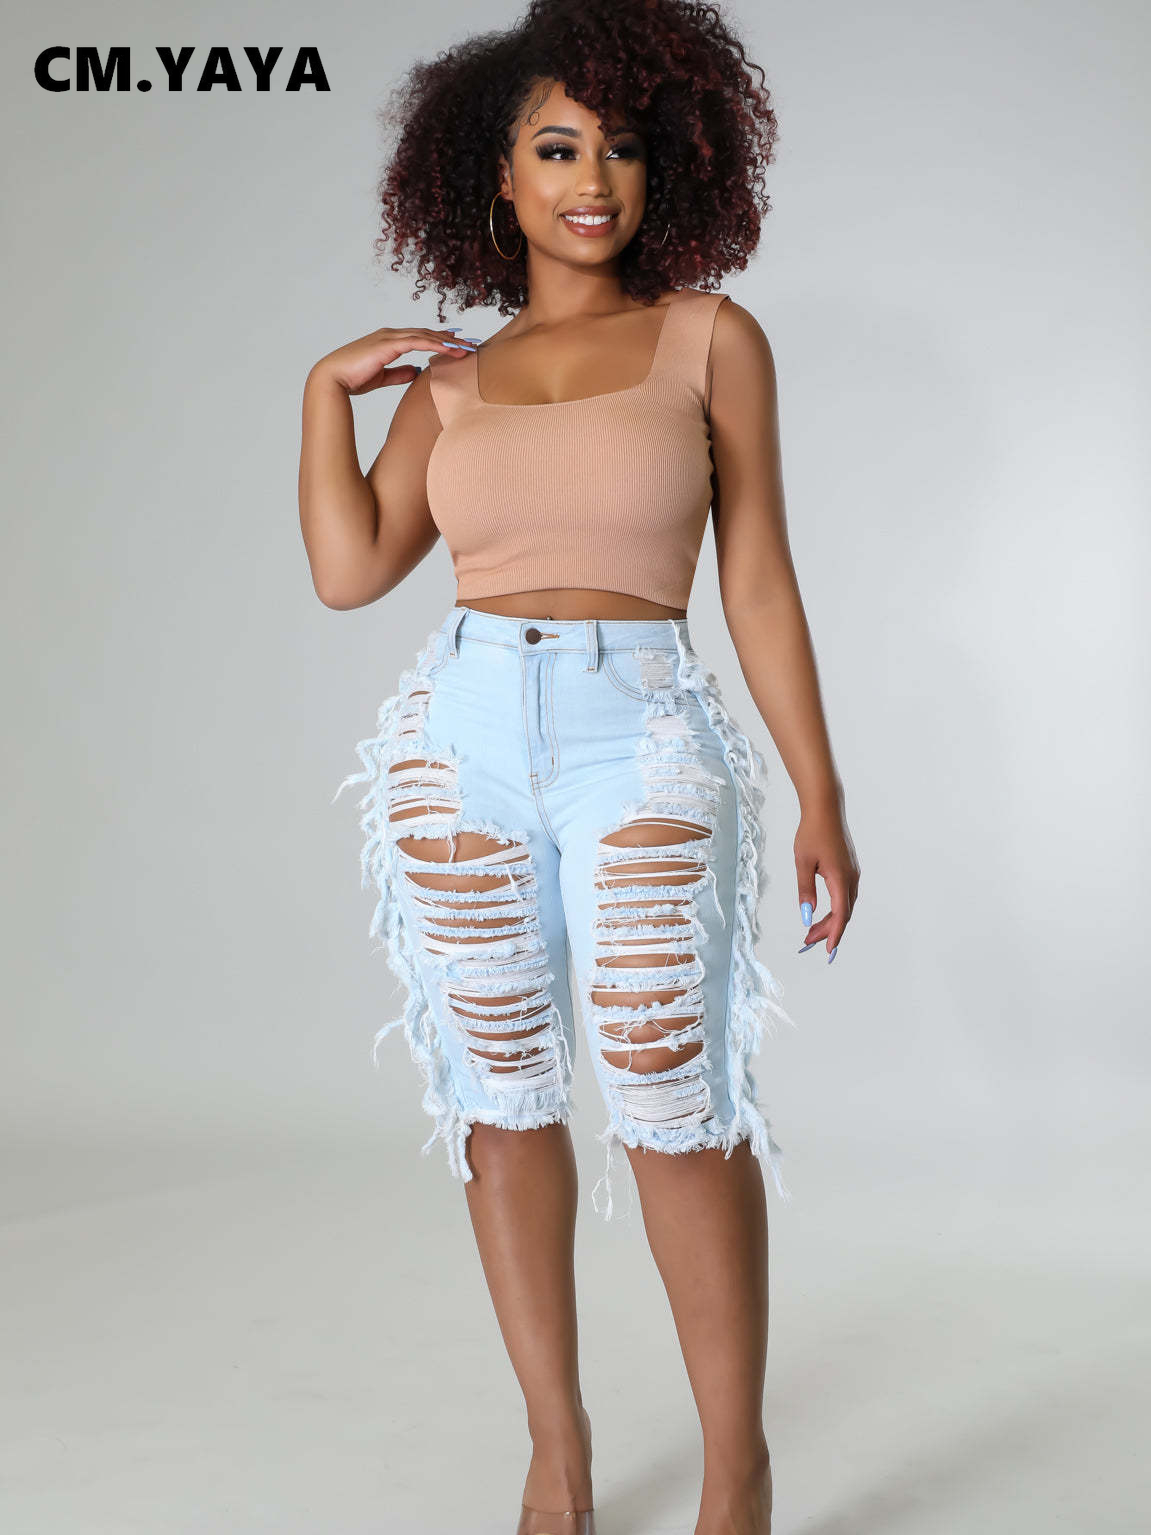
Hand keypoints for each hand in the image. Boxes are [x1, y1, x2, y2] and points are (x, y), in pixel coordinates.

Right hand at [312, 324, 478, 395]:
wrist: (332, 379)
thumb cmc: (353, 378)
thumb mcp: (382, 376)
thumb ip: (399, 373)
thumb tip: (417, 371)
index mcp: (389, 340)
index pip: (420, 337)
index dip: (439, 339)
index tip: (458, 343)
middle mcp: (390, 335)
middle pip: (427, 333)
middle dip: (450, 338)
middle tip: (471, 344)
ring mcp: (390, 337)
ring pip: (426, 335)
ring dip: (448, 341)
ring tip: (468, 348)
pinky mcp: (389, 344)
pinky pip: (418, 342)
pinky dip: (436, 345)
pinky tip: (451, 350)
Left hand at [794, 800, 859, 961]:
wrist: (825, 808)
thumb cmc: (811, 833)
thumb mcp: (802, 863)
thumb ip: (805, 891)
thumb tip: (806, 916)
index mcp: (840, 878)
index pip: (840, 915)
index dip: (834, 935)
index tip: (827, 951)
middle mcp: (851, 878)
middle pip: (843, 913)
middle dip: (827, 930)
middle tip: (807, 942)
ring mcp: (853, 873)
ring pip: (845, 905)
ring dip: (830, 920)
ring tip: (812, 931)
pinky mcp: (850, 868)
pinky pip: (846, 895)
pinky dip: (835, 908)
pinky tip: (823, 912)